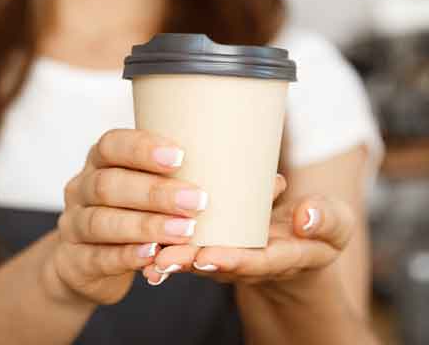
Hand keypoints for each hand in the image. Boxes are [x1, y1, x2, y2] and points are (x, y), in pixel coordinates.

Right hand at [43, 129, 209, 305]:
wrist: (87, 261)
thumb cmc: (129, 212)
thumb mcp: (139, 185)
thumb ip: (165, 173)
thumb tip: (220, 157)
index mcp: (98, 162)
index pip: (111, 145)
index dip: (142, 148)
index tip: (179, 156)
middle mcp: (81, 189)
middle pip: (109, 185)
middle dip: (155, 192)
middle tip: (196, 200)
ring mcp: (73, 226)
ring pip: (102, 221)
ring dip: (147, 225)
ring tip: (185, 230)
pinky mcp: (75, 261)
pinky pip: (99, 257)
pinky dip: (128, 256)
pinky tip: (153, 255)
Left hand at [142, 187, 354, 294]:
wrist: (298, 242)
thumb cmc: (318, 230)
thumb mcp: (335, 224)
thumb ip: (327, 219)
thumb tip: (305, 216)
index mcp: (282, 257)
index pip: (256, 262)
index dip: (233, 261)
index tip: (208, 257)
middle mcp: (250, 261)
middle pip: (217, 264)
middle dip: (190, 261)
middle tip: (163, 260)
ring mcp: (229, 253)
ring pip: (197, 255)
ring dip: (172, 255)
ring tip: (147, 253)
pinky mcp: (214, 241)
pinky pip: (190, 242)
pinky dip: (169, 239)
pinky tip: (145, 236)